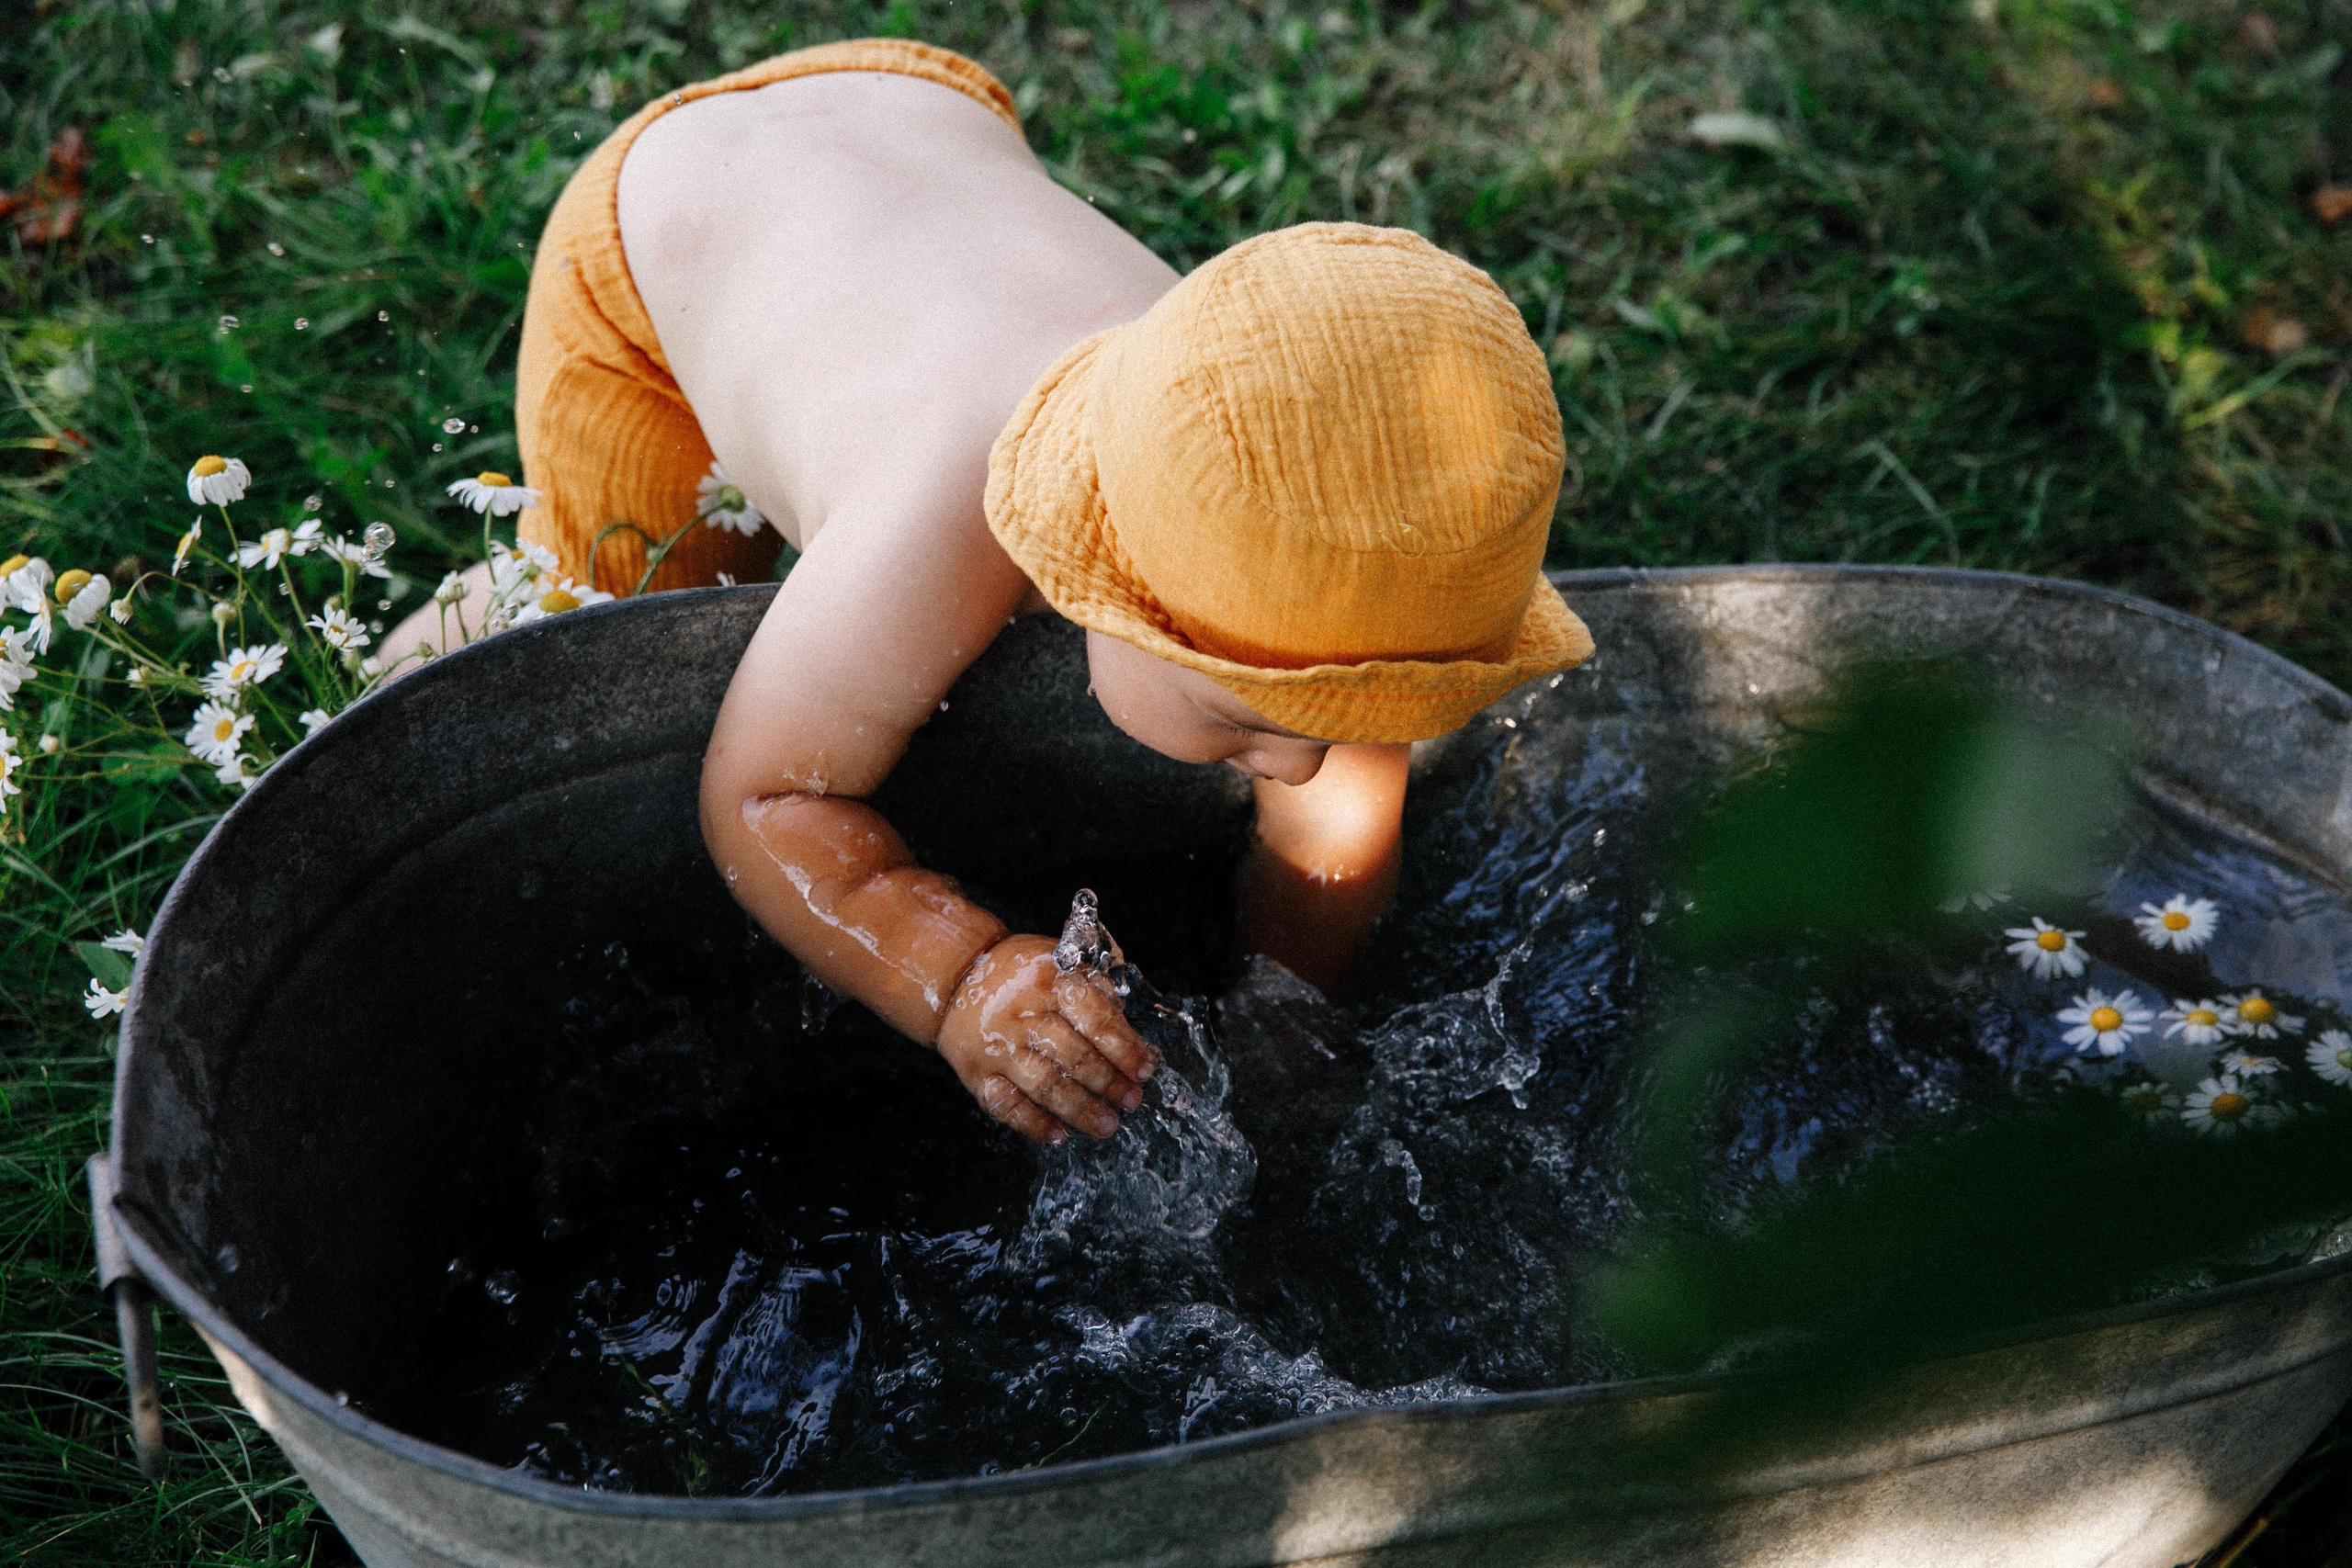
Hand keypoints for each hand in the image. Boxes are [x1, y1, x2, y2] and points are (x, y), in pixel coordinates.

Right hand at [935, 935, 1158, 1143]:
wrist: (955, 977)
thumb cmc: (1020, 974)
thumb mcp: (1062, 964)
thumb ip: (1100, 998)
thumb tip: (1139, 1046)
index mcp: (1049, 982)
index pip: (1095, 1020)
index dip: (1125, 1048)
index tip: (1145, 1070)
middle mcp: (1022, 1015)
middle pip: (1073, 1056)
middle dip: (1108, 1083)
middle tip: (1131, 1101)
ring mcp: (998, 1047)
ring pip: (1044, 1085)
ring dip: (1079, 1110)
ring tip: (1105, 1125)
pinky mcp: (977, 1074)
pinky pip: (1007, 1106)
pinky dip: (1034, 1125)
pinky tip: (1059, 1135)